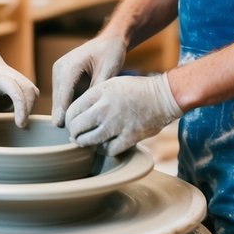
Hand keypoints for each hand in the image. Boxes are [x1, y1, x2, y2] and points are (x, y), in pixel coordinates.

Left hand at [0, 37, 38, 128]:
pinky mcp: (28, 84)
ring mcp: (25, 80)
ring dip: (28, 108)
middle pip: (30, 94)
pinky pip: (33, 96)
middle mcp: (17, 78)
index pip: (17, 95)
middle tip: (20, 125)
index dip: (21, 110)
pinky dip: (29, 106)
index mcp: (5, 79)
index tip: (19, 124)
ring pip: (33, 95)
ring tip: (19, 118)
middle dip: (27, 110)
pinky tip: (20, 112)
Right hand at [50, 34, 127, 126]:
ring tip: (77, 129)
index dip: (63, 112)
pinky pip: (64, 96)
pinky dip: (70, 106)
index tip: (63, 128)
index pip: (63, 95)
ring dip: (67, 112)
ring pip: (59, 99)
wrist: (109, 40)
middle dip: (65, 115)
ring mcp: (59, 73)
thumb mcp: (108, 70)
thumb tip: (89, 108)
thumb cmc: (110, 52)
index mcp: (69, 66)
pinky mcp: (62, 77)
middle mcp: (59, 69)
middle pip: (58, 99)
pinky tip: (80, 117)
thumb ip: (97, 88)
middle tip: (74, 134)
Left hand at [65, 73, 182, 156]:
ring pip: (89, 141)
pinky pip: (108, 150)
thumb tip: (77, 114)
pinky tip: (105, 145)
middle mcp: (106, 108)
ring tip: (85, 142)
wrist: (164, 96)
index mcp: (100, 91)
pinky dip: (104, 150)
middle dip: (73, 133)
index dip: (68, 120)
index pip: (72, 110)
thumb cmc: (137, 89)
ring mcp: (117, 123)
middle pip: (77, 126)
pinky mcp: (129, 137)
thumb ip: (94, 96)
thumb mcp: (112, 83)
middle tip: (75, 135)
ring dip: (85, 143)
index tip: (71, 123)